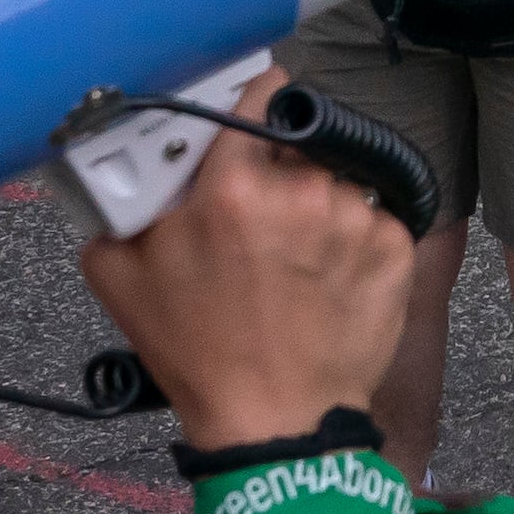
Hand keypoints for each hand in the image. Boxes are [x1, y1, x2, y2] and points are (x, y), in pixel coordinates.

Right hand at [74, 72, 414, 439]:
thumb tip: (121, 157)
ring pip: (340, 180)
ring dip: (320, 206)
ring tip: (296, 259)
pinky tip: (329, 277)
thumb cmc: (198, 353)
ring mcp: (355, 220)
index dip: (258, 100)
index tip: (258, 112)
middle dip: (283, 170)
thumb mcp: (121, 273)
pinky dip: (356, 239)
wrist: (272, 422)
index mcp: (231, 186)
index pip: (261, 92)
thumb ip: (119, 200)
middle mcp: (300, 192)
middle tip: (262, 220)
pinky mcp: (395, 250)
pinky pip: (377, 217)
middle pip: (299, 144)